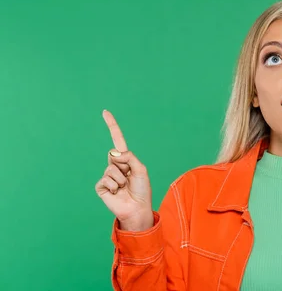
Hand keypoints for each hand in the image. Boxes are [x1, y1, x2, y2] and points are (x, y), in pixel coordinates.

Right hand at [95, 110, 153, 231]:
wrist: (137, 209)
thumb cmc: (141, 190)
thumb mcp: (141, 170)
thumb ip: (129, 157)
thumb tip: (113, 152)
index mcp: (126, 160)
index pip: (117, 140)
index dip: (112, 126)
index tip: (105, 112)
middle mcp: (115, 165)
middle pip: (114, 154)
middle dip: (125, 165)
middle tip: (129, 178)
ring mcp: (107, 175)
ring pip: (111, 168)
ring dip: (121, 179)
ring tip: (124, 187)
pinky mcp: (101, 186)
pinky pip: (106, 179)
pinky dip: (113, 186)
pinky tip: (116, 193)